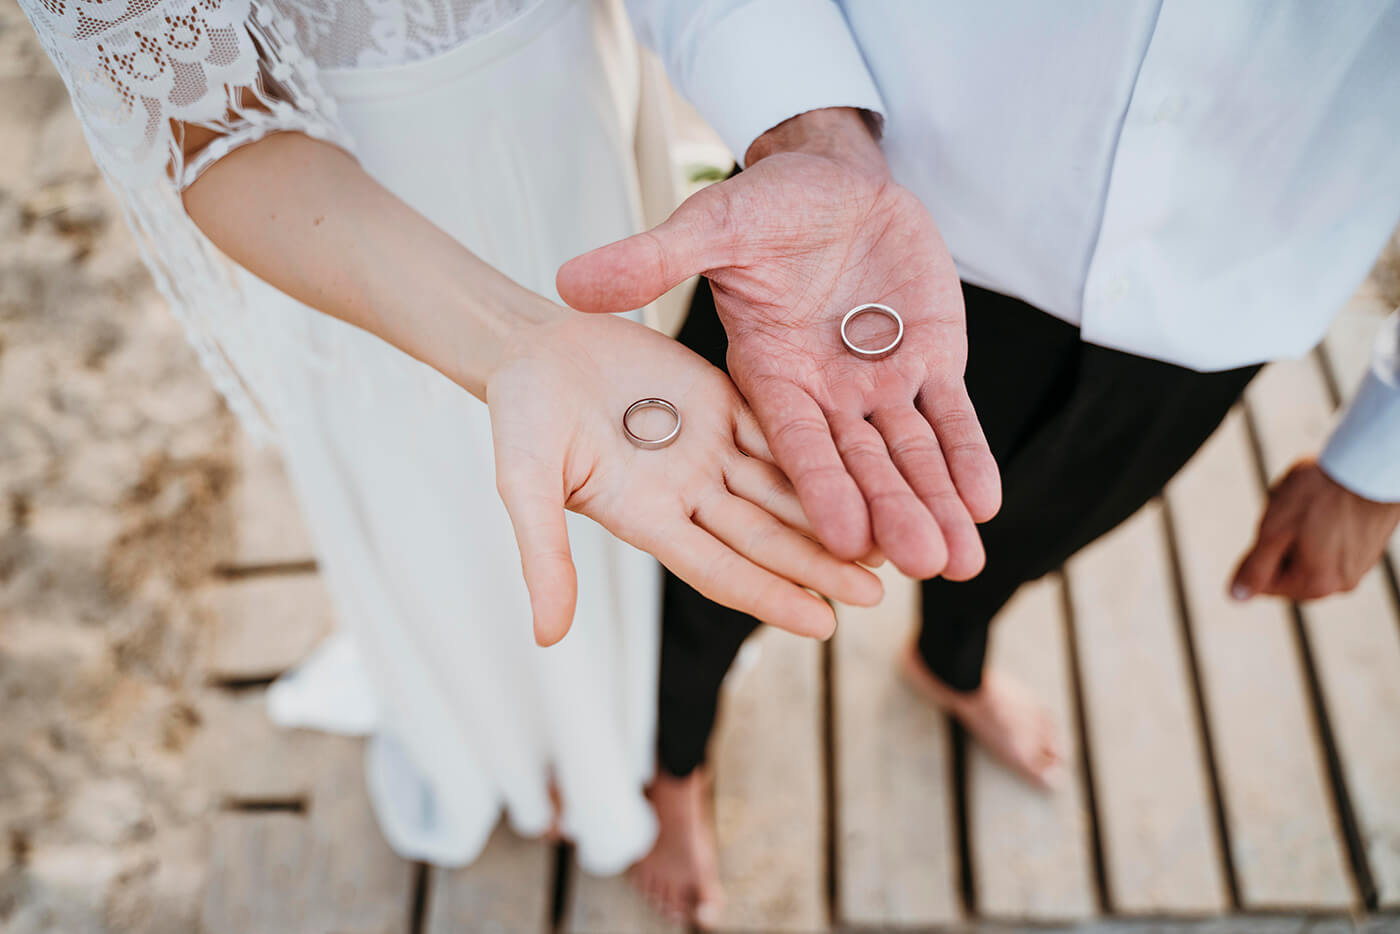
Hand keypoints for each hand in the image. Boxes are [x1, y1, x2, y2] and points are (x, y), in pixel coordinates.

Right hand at [487, 310, 882, 645]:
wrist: (531, 344)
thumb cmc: (518, 413)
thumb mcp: (526, 483)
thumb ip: (544, 554)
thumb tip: (548, 637)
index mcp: (647, 518)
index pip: (721, 568)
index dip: (771, 595)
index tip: (825, 625)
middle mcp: (687, 493)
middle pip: (766, 536)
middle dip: (821, 565)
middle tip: (879, 593)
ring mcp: (709, 449)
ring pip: (784, 487)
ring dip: (833, 513)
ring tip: (889, 539)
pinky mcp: (723, 403)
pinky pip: (780, 428)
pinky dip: (822, 450)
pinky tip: (868, 465)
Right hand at [557, 108, 998, 580]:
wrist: (831, 176)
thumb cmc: (760, 199)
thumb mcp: (707, 225)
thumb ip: (649, 260)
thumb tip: (570, 281)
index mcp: (761, 381)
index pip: (789, 452)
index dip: (813, 504)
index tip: (838, 557)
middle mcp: (817, 398)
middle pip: (853, 470)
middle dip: (888, 516)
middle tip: (920, 566)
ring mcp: (873, 384)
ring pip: (905, 456)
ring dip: (932, 503)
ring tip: (960, 560)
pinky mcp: (925, 361)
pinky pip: (948, 416)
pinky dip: (965, 454)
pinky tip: (983, 501)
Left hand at [1231, 458, 1399, 600]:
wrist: (1370, 466)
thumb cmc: (1321, 493)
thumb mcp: (1274, 530)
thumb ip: (1254, 568)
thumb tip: (1237, 596)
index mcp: (1316, 585)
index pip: (1265, 585)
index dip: (1259, 552)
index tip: (1273, 525)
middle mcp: (1342, 585)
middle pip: (1289, 571)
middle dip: (1282, 543)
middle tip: (1293, 512)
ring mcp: (1359, 567)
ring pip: (1310, 556)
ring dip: (1302, 533)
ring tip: (1313, 505)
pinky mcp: (1370, 549)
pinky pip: (1334, 545)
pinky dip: (1324, 527)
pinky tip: (1329, 504)